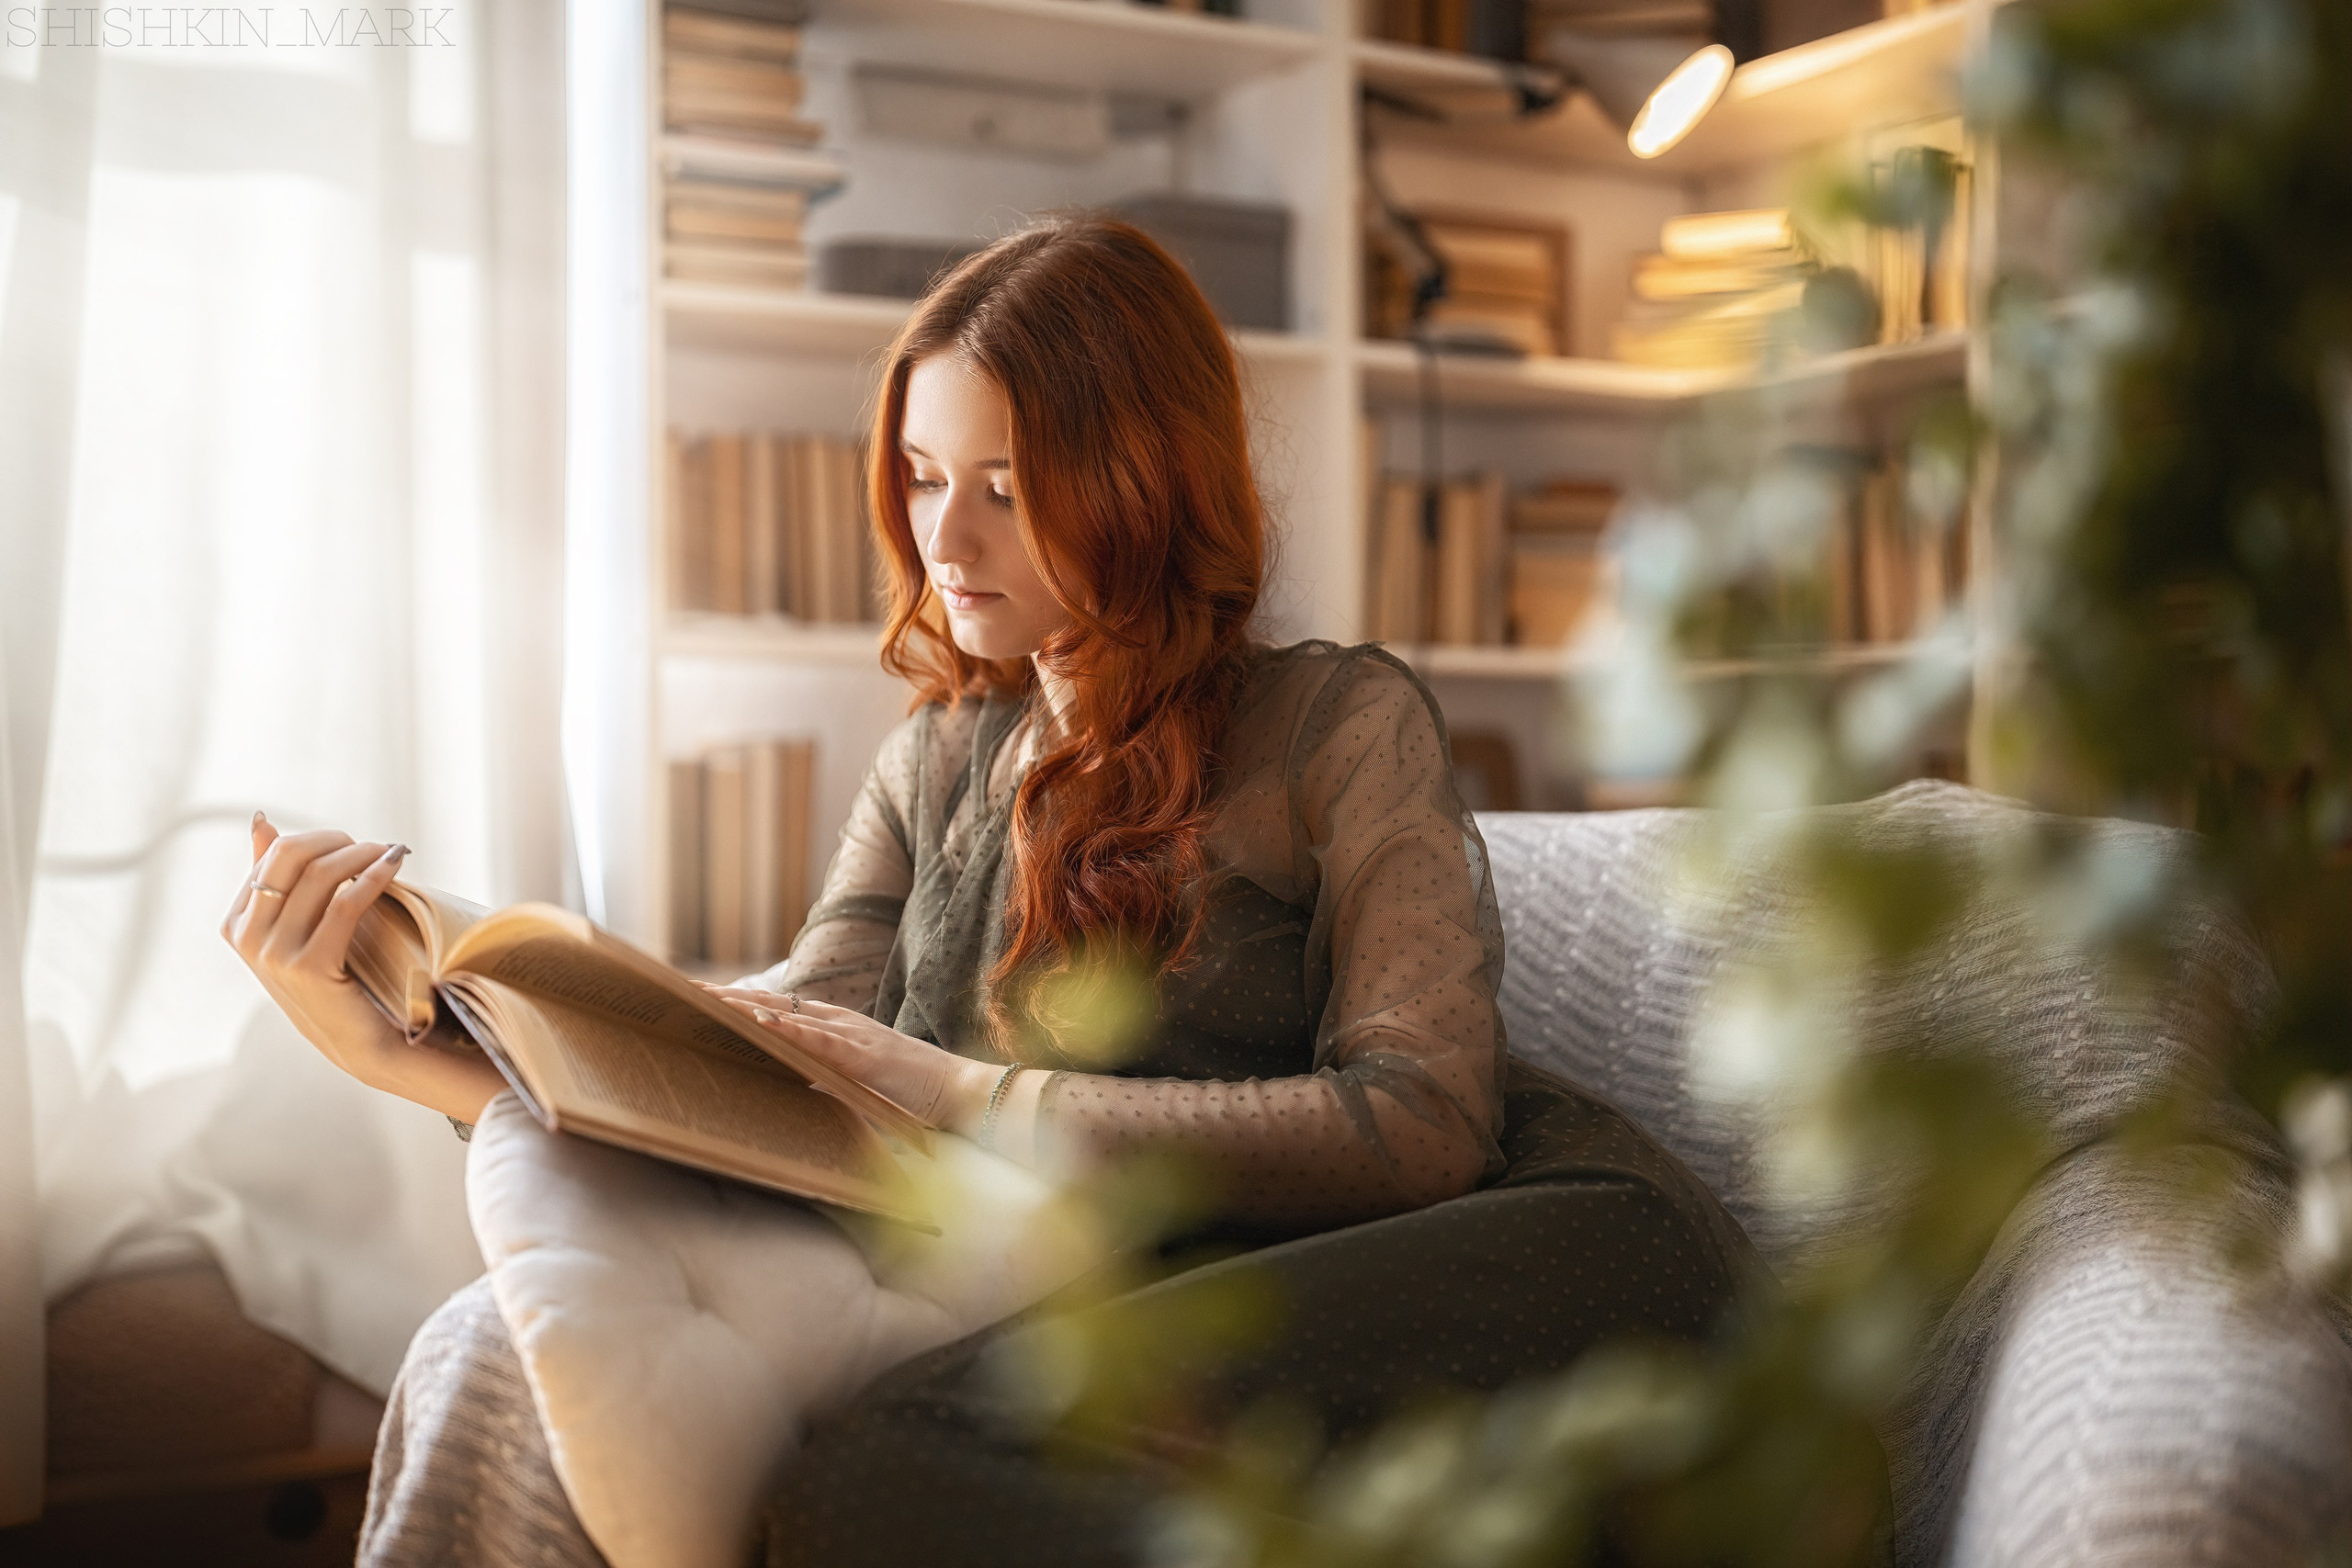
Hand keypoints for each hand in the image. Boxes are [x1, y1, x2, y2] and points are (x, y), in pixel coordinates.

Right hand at [221, 812, 504, 1123]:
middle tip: (371, 846)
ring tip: (391, 852)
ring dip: (362, 854)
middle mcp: (246, 938)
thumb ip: (275, 876)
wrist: (357, 1041)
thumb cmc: (332, 977)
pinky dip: (374, 876)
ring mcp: (273, 954)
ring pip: (319, 875)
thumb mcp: (294, 927)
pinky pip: (345, 903)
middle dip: (335, 840)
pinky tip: (394, 866)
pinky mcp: (309, 967)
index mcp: (236, 923)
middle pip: (289, 855)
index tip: (351, 845)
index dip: (318, 841)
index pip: (275, 854)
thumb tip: (260, 819)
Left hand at [703, 987, 1001, 1131]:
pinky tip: (759, 1022)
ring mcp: (852, 1036)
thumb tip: (795, 1086)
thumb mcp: (858, 1086)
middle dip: (727, 998)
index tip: (701, 1002)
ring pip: (788, 1015)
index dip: (739, 1005)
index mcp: (838, 1032)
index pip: (779, 1012)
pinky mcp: (864, 1055)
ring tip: (705, 1001)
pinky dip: (788, 1029)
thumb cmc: (912, 1095)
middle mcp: (841, 1024)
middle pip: (773, 1004)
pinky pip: (818, 1039)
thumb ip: (828, 1080)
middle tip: (683, 992)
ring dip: (745, 1006)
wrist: (960, 1094)